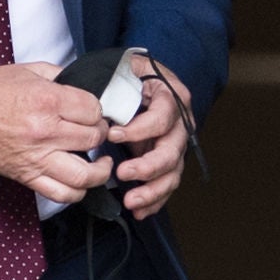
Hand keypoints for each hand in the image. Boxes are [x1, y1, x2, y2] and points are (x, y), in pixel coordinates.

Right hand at [0, 62, 107, 205]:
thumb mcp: (28, 71)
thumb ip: (61, 76)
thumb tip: (85, 84)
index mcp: (47, 101)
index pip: (93, 110)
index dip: (97, 110)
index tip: (92, 111)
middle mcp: (45, 131)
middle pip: (93, 138)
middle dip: (100, 132)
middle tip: (95, 130)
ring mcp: (37, 158)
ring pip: (84, 174)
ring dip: (99, 170)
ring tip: (101, 162)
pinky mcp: (28, 177)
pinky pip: (61, 193)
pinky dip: (77, 191)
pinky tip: (82, 180)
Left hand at [104, 52, 193, 218]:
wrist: (139, 82)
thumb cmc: (128, 75)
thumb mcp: (123, 68)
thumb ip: (115, 81)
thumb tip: (98, 103)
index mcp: (171, 96)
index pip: (162, 117)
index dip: (140, 129)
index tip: (112, 135)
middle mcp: (181, 123)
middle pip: (171, 150)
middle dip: (147, 166)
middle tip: (122, 173)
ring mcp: (176, 144)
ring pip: (172, 173)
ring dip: (152, 191)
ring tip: (131, 202)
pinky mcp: (169, 161)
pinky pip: (167, 185)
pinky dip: (155, 201)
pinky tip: (140, 212)